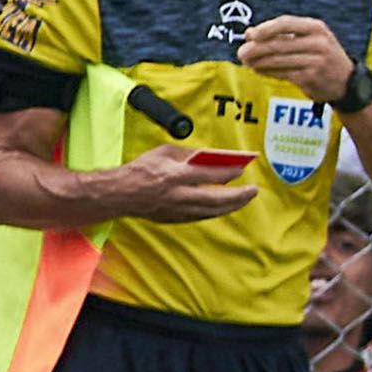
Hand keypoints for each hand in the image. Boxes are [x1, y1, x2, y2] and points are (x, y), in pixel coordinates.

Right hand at [106, 144, 262, 221]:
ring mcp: (176, 210)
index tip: (243, 168)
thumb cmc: (141, 169)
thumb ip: (190, 154)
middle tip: (253, 190)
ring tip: (244, 198)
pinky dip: (216, 210)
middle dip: (238, 196)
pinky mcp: (174, 219)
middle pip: (216, 199)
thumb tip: (213, 157)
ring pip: (211, 211)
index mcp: (174, 176)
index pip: (209, 175)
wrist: (118, 193)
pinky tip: (224, 206)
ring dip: (231, 205)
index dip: (229, 172)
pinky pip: (201, 216)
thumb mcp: (165, 152)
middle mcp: (177, 196)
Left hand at [238, 14, 357, 100]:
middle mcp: (318, 43)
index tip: (250, 35)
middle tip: (241, 53)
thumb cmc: (323, 57)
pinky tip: (260, 70)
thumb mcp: (309, 39)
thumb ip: (281, 36)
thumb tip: (249, 33)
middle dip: (256, 49)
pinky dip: (268, 72)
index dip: (266, 28)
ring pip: (279, 60)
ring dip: (259, 62)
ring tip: (248, 62)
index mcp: (317, 28)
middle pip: (279, 44)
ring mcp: (316, 60)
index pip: (286, 23)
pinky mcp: (311, 77)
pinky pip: (283, 73)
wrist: (346, 81)